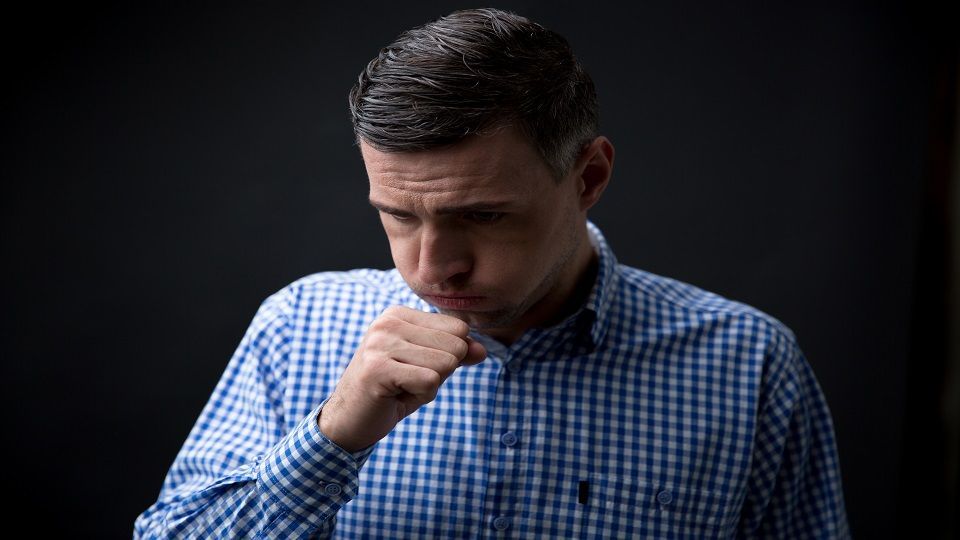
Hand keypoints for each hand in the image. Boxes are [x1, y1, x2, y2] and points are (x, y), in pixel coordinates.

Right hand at [318, 306, 486, 451]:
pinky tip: (394, 396)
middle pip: (456, 345)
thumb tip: (483, 350)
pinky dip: (420, 397)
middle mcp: (387, 322)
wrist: (347, 421)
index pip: (458, 328)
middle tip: (408, 381)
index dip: (448, 357)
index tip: (415, 367)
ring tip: (401, 388)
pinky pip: (430, 382)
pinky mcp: (378, 369)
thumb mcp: (428, 368)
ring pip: (445, 364)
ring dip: (429, 386)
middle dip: (440, 373)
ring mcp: (380, 343)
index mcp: (398, 314)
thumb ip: (455, 355)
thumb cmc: (390, 392)